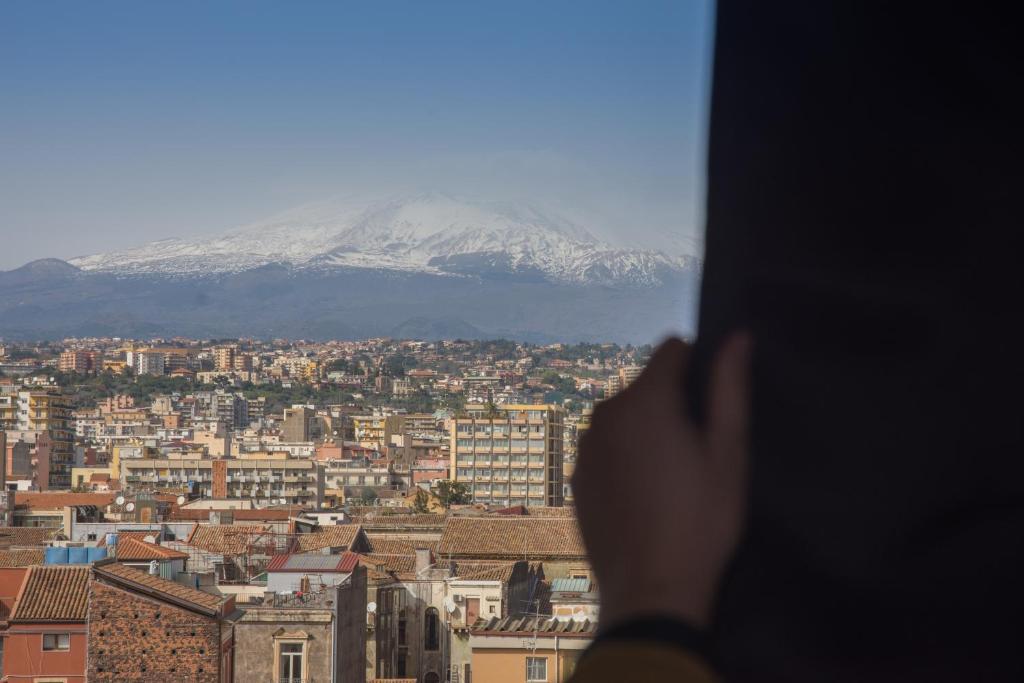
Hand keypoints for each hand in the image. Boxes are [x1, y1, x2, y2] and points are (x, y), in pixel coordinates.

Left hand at [573, 334, 751, 629]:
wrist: (650, 590)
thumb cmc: (700, 521)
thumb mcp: (728, 453)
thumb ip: (730, 388)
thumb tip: (737, 336)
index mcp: (645, 400)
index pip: (672, 349)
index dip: (698, 366)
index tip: (712, 405)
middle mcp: (605, 413)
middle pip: (646, 385)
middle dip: (672, 403)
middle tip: (698, 452)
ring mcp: (585, 446)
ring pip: (624, 417)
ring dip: (647, 431)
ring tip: (673, 479)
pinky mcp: (576, 477)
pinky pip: (607, 448)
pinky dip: (625, 458)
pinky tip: (645, 497)